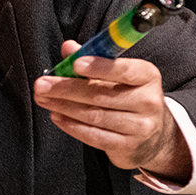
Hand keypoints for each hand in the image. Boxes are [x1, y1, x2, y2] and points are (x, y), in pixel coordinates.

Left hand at [33, 40, 190, 180]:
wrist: (153, 137)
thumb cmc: (129, 97)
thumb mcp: (119, 75)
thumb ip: (93, 60)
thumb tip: (68, 48)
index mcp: (147, 77)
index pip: (124, 70)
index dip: (99, 67)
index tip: (75, 64)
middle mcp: (148, 102)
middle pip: (101, 94)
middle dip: (66, 89)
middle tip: (42, 84)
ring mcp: (139, 127)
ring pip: (94, 115)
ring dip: (63, 106)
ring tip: (44, 99)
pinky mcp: (126, 146)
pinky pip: (93, 135)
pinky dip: (71, 125)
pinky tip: (56, 115)